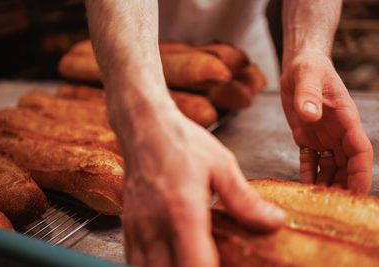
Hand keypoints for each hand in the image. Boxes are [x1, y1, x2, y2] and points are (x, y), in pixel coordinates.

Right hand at [121, 110, 284, 266]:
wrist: (145, 126)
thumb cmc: (182, 142)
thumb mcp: (221, 165)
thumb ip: (244, 200)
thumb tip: (274, 222)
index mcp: (184, 210)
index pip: (197, 266)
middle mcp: (156, 224)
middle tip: (214, 263)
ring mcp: (138, 227)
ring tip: (193, 261)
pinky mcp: (128, 225)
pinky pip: (136, 261)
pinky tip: (170, 259)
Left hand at [281, 53, 372, 192]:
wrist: (298, 67)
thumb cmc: (309, 68)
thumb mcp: (307, 76)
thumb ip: (308, 94)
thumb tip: (310, 114)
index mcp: (346, 119)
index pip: (360, 151)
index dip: (360, 173)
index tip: (356, 193)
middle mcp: (338, 132)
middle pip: (347, 165)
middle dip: (343, 185)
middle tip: (332, 205)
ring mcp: (323, 136)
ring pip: (330, 166)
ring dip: (327, 183)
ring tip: (318, 201)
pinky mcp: (307, 138)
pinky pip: (310, 160)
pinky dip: (309, 174)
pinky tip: (304, 186)